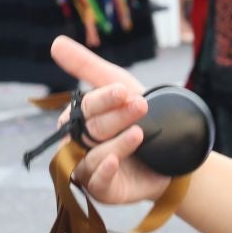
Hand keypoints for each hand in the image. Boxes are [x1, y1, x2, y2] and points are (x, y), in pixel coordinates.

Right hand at [50, 37, 168, 204]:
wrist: (176, 152)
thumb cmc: (142, 117)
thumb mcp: (120, 87)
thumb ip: (87, 67)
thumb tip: (55, 42)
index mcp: (78, 120)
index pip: (85, 108)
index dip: (105, 99)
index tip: (125, 91)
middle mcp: (78, 145)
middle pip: (90, 131)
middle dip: (118, 118)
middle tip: (142, 107)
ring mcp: (89, 169)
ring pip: (92, 157)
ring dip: (117, 144)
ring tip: (140, 134)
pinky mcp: (103, 190)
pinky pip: (96, 183)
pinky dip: (104, 171)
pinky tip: (116, 161)